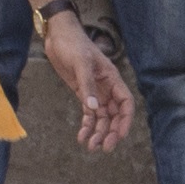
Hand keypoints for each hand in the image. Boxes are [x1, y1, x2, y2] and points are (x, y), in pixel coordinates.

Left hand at [39, 12, 135, 155]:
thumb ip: (87, 86)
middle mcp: (107, 88)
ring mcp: (95, 92)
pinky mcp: (82, 94)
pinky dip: (86, 125)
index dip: (125, 120)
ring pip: (101, 117)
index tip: (120, 135)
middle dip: (111, 132)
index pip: (125, 104)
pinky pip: (88, 114)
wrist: (59, 36)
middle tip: (104, 147)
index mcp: (113, 79)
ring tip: (91, 146)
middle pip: (114, 115)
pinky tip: (82, 136)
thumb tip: (92, 109)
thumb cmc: (73, 44)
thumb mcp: (80, 63)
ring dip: (98, 132)